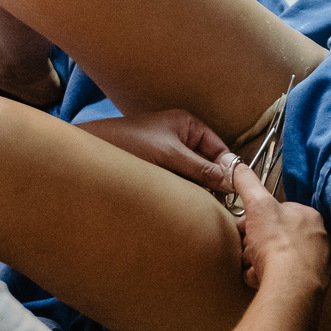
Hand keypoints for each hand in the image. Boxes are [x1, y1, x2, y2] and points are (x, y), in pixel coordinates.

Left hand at [80, 110, 234, 191]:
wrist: (93, 152)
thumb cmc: (129, 143)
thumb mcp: (170, 156)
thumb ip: (202, 169)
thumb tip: (232, 180)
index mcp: (189, 125)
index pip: (220, 149)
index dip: (228, 169)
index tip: (236, 190)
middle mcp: (182, 138)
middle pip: (209, 164)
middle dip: (213, 183)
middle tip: (220, 204)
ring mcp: (170, 155)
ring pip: (195, 176)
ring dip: (198, 189)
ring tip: (202, 205)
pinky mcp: (160, 170)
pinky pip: (181, 182)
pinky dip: (185, 192)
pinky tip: (185, 203)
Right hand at [233, 164, 329, 292]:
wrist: (290, 286)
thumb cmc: (277, 242)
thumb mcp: (259, 205)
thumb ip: (248, 183)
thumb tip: (237, 164)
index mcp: (310, 217)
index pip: (279, 212)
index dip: (258, 219)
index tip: (245, 227)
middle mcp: (318, 239)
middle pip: (278, 237)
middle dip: (258, 244)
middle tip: (248, 250)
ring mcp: (316, 264)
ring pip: (279, 259)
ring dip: (260, 262)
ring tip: (254, 267)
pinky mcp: (310, 286)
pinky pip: (283, 278)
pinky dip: (269, 278)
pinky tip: (261, 280)